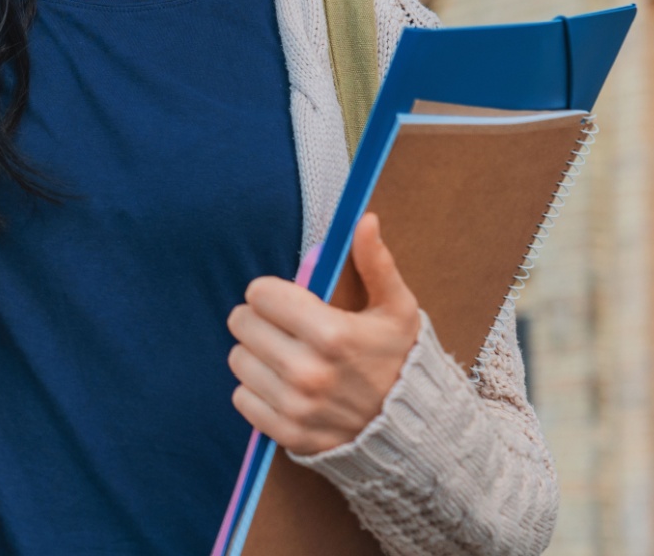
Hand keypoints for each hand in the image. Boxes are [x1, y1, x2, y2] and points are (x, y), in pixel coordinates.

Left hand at [226, 213, 421, 455]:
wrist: (416, 432)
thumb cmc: (402, 361)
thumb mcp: (397, 309)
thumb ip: (376, 263)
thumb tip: (364, 220)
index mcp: (331, 334)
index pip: (260, 294)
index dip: (270, 292)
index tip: (286, 300)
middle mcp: (308, 372)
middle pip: (242, 324)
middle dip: (258, 319)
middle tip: (282, 326)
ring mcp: (296, 407)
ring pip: (238, 360)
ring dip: (255, 354)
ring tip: (284, 354)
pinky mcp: (287, 434)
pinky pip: (242, 399)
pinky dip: (256, 390)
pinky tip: (282, 385)